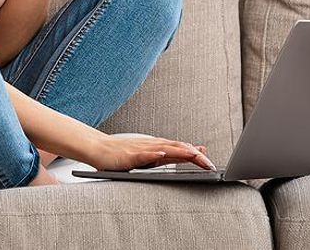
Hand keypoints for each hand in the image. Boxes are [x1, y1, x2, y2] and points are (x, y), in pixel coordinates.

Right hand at [88, 135, 215, 171]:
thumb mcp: (147, 156)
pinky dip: (154, 153)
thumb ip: (164, 156)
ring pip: (164, 149)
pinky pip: (143, 154)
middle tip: (210, 164)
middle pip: (178, 148)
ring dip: (180, 151)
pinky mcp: (130, 155)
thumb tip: (183, 157)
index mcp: (157, 147)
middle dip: (195, 156)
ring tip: (194, 155)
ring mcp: (141, 149)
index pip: (181, 149)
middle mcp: (152, 146)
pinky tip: (162, 154)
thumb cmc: (122, 154)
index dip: (197, 154)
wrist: (98, 148)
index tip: (211, 162)